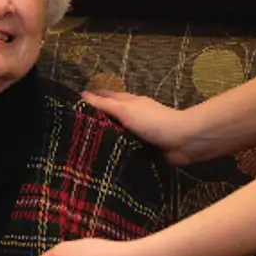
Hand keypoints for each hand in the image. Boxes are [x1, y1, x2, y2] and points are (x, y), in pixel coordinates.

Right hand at [82, 90, 196, 165]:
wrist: (182, 142)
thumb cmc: (153, 121)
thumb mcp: (125, 110)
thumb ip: (105, 105)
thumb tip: (82, 96)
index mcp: (128, 103)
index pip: (105, 97)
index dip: (91, 99)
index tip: (72, 106)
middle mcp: (132, 116)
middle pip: (111, 115)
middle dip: (95, 120)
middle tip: (74, 130)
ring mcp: (138, 133)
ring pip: (117, 133)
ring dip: (105, 138)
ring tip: (83, 147)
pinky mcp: (143, 149)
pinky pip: (125, 149)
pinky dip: (116, 151)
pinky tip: (104, 159)